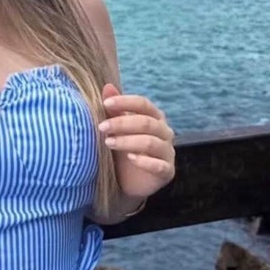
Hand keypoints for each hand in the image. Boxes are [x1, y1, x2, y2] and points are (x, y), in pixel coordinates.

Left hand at [99, 83, 175, 199]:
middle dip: (122, 123)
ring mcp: (167, 152)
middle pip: (146, 122)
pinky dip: (144, 161)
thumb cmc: (123, 149)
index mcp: (154, 117)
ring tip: (108, 142)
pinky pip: (159, 165)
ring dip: (128, 141)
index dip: (125, 101)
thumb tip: (107, 87)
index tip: (106, 103)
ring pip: (151, 142)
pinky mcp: (167, 171)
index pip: (143, 104)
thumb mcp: (116, 129)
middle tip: (101, 127)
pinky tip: (130, 158)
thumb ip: (114, 109)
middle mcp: (164, 132)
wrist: (128, 181)